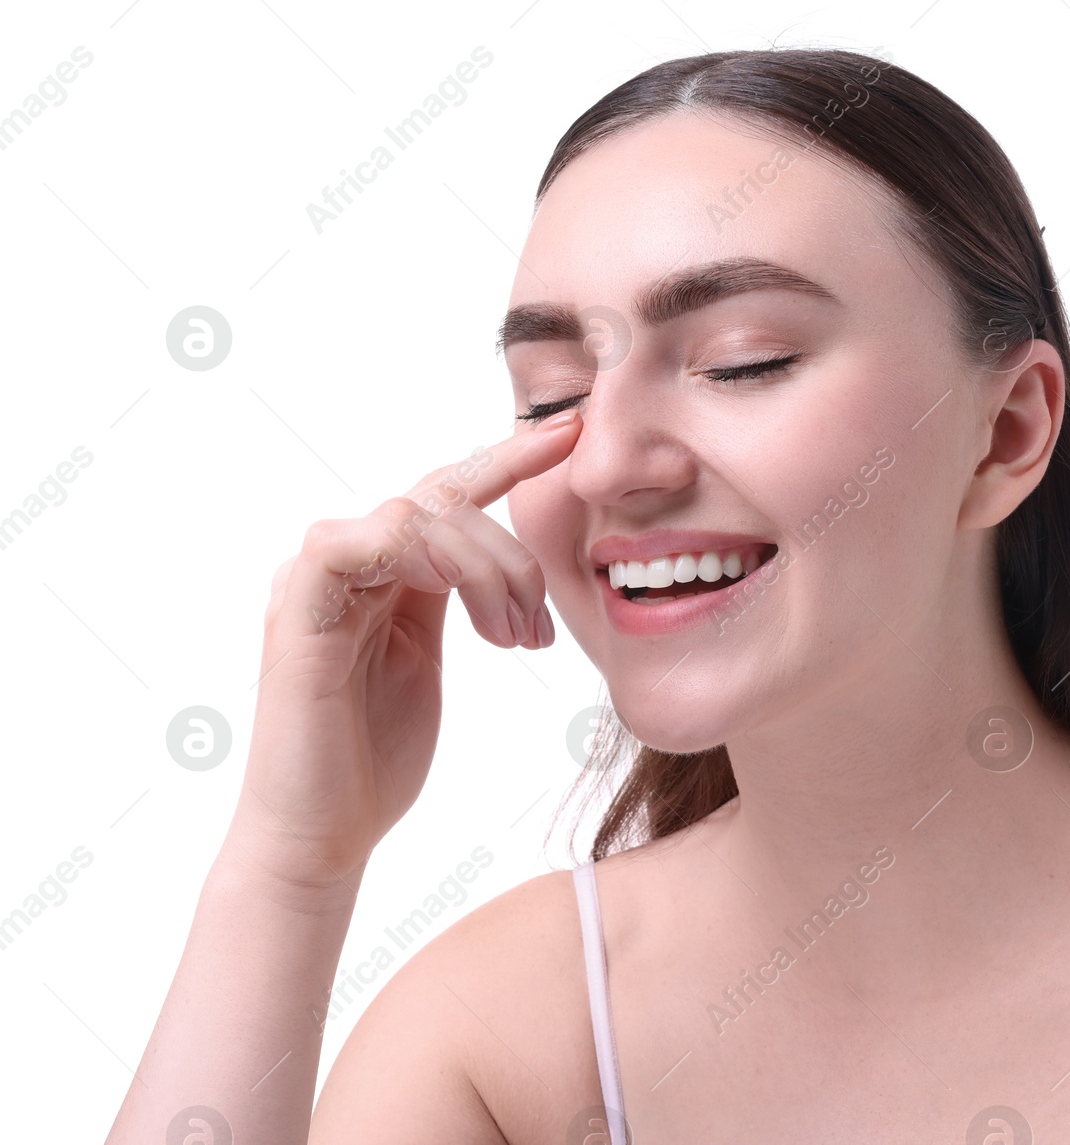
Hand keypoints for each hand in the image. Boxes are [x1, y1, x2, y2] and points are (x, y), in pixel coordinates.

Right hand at [228, 414, 580, 887]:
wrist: (323, 837)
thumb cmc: (376, 760)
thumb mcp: (431, 660)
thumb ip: (455, 601)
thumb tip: (507, 567)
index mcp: (381, 572)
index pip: (447, 492)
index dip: (508, 458)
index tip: (571, 434)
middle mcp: (344, 565)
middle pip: (443, 500)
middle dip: (512, 552)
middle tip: (540, 625)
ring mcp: (314, 583)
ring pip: (415, 517)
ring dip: (485, 568)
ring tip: (514, 638)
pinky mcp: (295, 614)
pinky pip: (347, 543)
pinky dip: (418, 559)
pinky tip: (466, 610)